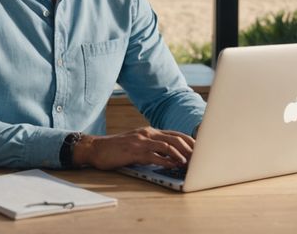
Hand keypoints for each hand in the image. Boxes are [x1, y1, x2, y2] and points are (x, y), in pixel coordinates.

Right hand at [72, 127, 194, 169]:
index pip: (175, 134)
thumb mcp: (137, 144)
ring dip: (180, 154)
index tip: (200, 151)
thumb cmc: (117, 149)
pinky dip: (166, 160)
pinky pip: (154, 155)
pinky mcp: (134, 151)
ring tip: (189, 163)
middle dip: (189, 148)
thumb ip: (152, 147)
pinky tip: (173, 165)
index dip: (189, 142)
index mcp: (149, 131)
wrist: (97, 148)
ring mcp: (140, 141)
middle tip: (199, 158)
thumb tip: (171, 157)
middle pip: (175, 138)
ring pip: (167, 145)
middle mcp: (147, 133)